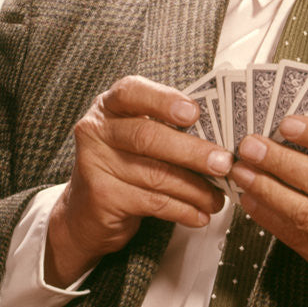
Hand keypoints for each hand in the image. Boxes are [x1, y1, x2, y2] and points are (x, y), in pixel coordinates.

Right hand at [46, 75, 233, 286]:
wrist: (84, 212)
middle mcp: (97, 130)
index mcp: (110, 105)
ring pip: (155, 174)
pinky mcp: (102, 197)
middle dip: (192, 151)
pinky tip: (200, 214)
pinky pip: (152, 202)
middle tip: (223, 163)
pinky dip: (182, 209)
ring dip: (194, 188)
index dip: (164, 100)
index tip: (194, 113)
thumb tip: (220, 136)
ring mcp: (95, 163)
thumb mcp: (138, 137)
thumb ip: (169, 128)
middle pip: (148, 137)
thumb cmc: (124, 165)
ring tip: (217, 197)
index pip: (133, 92)